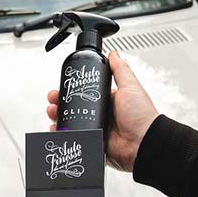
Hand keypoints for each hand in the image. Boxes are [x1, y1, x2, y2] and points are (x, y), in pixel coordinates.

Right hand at [47, 50, 158, 171]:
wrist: (144, 143)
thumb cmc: (141, 116)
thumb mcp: (131, 87)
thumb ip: (121, 70)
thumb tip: (113, 53)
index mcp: (110, 100)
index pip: (86, 91)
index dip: (72, 89)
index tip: (61, 87)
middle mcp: (103, 114)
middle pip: (76, 107)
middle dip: (61, 103)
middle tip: (53, 101)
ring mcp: (98, 129)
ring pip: (73, 122)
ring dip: (60, 117)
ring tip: (53, 113)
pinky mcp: (95, 142)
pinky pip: (77, 137)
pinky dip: (66, 134)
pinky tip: (57, 130)